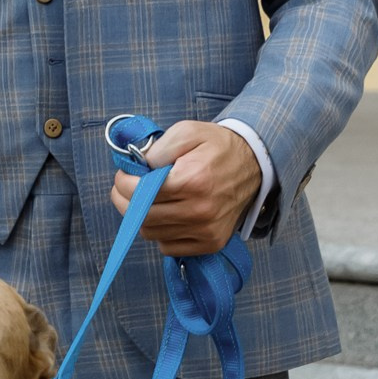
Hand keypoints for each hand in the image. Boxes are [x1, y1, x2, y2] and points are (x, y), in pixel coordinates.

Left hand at [110, 120, 260, 257]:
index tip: (123, 176)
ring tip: (146, 199)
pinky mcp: (211, 243)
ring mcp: (207, 230)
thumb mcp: (188, 131)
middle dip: (124, 201)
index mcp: (193, 180)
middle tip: (124, 189)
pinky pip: (168, 247)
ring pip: (152, 233)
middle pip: (142, 217)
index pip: (141, 193)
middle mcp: (200, 210)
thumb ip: (158, 148)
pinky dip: (160, 232)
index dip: (123, 184)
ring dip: (141, 217)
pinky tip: (166, 214)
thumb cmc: (217, 146)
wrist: (254, 164)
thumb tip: (137, 169)